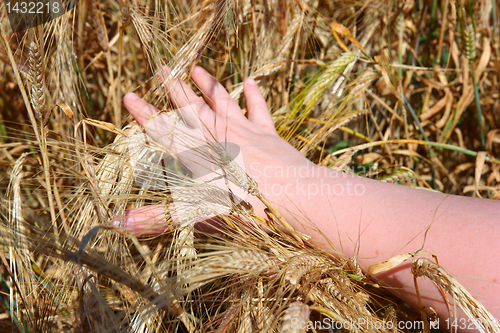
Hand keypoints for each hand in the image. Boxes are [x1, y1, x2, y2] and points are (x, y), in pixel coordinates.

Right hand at [118, 66, 315, 233]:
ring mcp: (246, 132)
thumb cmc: (250, 211)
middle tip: (161, 68)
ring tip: (197, 68)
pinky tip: (250, 81)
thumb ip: (160, 218)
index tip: (129, 96)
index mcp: (202, 156)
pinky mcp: (269, 134)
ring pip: (222, 102)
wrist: (298, 199)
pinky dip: (254, 95)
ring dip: (209, 85)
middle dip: (174, 89)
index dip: (146, 114)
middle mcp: (221, 137)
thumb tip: (118, 225)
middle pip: (192, 109)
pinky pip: (258, 110)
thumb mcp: (201, 216)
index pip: (166, 132)